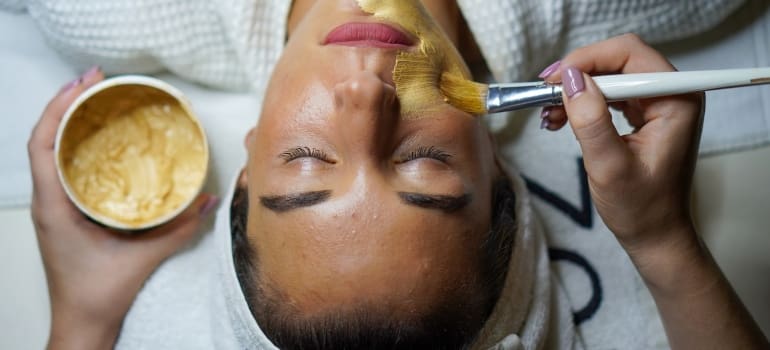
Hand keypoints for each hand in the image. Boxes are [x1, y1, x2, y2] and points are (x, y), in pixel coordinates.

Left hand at [28, 67, 218, 349]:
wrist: (81, 322)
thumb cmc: (98, 294)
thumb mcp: (143, 257)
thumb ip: (179, 228)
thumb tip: (208, 199)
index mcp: (54, 205)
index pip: (42, 144)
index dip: (59, 108)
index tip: (84, 84)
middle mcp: (47, 201)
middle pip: (44, 138)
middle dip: (66, 103)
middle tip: (97, 81)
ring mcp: (52, 206)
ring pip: (50, 151)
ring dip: (68, 121)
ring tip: (96, 99)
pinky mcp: (62, 212)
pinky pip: (62, 168)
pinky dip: (75, 145)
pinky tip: (98, 139)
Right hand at [539, 34, 701, 255]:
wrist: (654, 235)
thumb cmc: (640, 208)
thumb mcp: (609, 166)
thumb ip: (591, 120)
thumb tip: (568, 78)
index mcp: (676, 101)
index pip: (630, 54)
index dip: (588, 60)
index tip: (553, 80)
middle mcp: (672, 94)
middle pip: (618, 59)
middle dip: (577, 73)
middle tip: (544, 92)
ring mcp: (658, 102)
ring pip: (610, 74)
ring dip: (576, 88)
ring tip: (548, 112)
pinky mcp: (644, 113)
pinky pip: (609, 92)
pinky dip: (582, 100)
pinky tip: (560, 117)